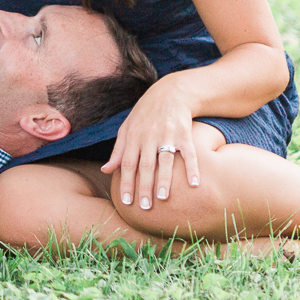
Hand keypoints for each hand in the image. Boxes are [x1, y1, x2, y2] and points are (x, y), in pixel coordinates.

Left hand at [100, 78, 199, 210]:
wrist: (170, 93)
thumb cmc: (145, 115)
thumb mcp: (127, 128)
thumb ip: (118, 150)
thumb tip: (105, 171)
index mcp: (133, 136)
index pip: (127, 163)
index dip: (126, 182)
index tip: (126, 201)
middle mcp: (148, 136)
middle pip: (145, 164)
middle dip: (144, 186)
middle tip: (144, 207)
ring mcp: (167, 134)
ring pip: (164, 160)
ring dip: (164, 179)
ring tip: (164, 198)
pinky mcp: (184, 133)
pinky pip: (189, 152)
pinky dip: (192, 168)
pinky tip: (194, 184)